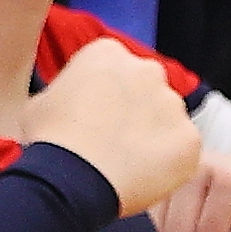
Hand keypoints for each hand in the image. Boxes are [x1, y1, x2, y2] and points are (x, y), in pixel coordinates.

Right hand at [18, 40, 199, 217]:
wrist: (72, 178)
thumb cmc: (49, 140)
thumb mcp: (40, 101)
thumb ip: (66, 92)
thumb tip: (71, 103)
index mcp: (108, 53)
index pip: (111, 66)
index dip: (100, 92)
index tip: (90, 113)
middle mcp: (147, 70)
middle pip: (145, 87)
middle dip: (133, 108)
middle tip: (109, 137)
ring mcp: (173, 105)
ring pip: (165, 118)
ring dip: (151, 134)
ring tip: (123, 162)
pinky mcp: (190, 138)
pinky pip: (181, 149)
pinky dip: (166, 162)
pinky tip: (139, 176)